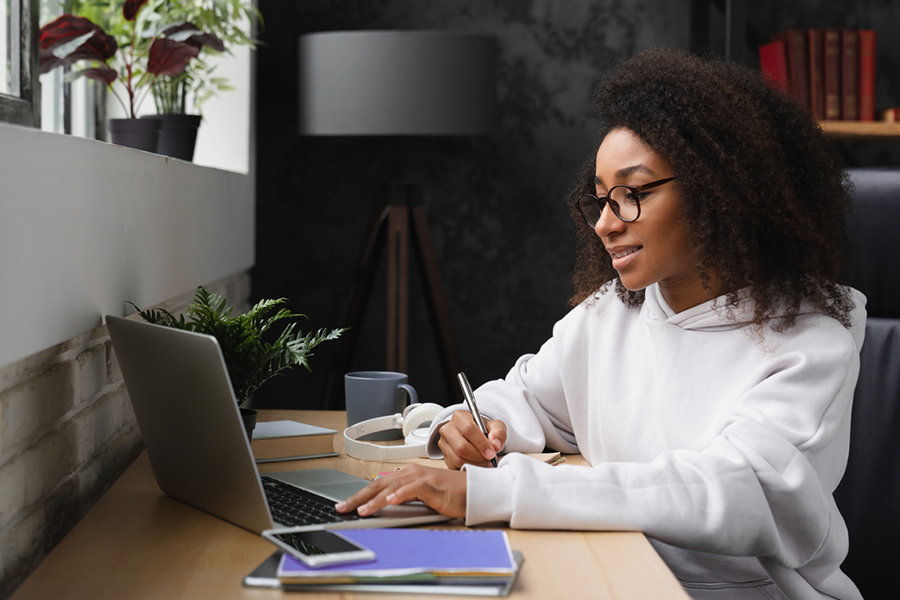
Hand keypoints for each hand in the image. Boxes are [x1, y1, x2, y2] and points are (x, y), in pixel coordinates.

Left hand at [335, 465, 466, 518]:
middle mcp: (411, 473)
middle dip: (359, 497)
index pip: (378, 484)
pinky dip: (399, 495)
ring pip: (391, 488)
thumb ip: (403, 498)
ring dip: (374, 500)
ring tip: (361, 510)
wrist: (472, 490)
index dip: (360, 495)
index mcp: (406, 475)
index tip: (346, 505)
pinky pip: (411, 490)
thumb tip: (384, 506)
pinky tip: (389, 502)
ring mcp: (420, 478)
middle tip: (343, 508)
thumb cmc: (449, 494)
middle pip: (379, 485)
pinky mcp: (431, 485)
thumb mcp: (421, 497)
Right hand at [437, 410, 506, 469]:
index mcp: (460, 417)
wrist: (475, 435)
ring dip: (475, 464)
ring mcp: (444, 443)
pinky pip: (455, 466)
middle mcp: (448, 429)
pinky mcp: (444, 456)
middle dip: (478, 456)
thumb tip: (496, 445)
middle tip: (490, 459)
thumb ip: (499, 433)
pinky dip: (469, 468)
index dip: (481, 443)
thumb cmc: (484, 429)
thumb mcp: (495, 426)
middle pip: (461, 447)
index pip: (468, 430)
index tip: (492, 453)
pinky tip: (478, 464)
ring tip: (486, 462)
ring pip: (458, 459)